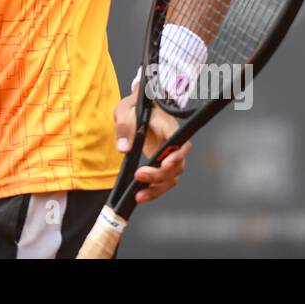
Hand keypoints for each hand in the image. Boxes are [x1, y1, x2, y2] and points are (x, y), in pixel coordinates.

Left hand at [112, 79, 191, 203]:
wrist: (137, 109)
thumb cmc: (135, 107)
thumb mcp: (125, 111)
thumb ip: (124, 128)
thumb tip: (124, 149)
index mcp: (168, 127)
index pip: (180, 143)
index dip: (176, 156)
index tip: (165, 164)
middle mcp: (174, 143)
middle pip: (177, 165)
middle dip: (159, 175)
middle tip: (139, 176)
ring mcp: (170, 155)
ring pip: (172, 177)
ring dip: (157, 189)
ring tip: (139, 196)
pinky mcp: (162, 164)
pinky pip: (164, 181)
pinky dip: (154, 190)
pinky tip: (142, 195)